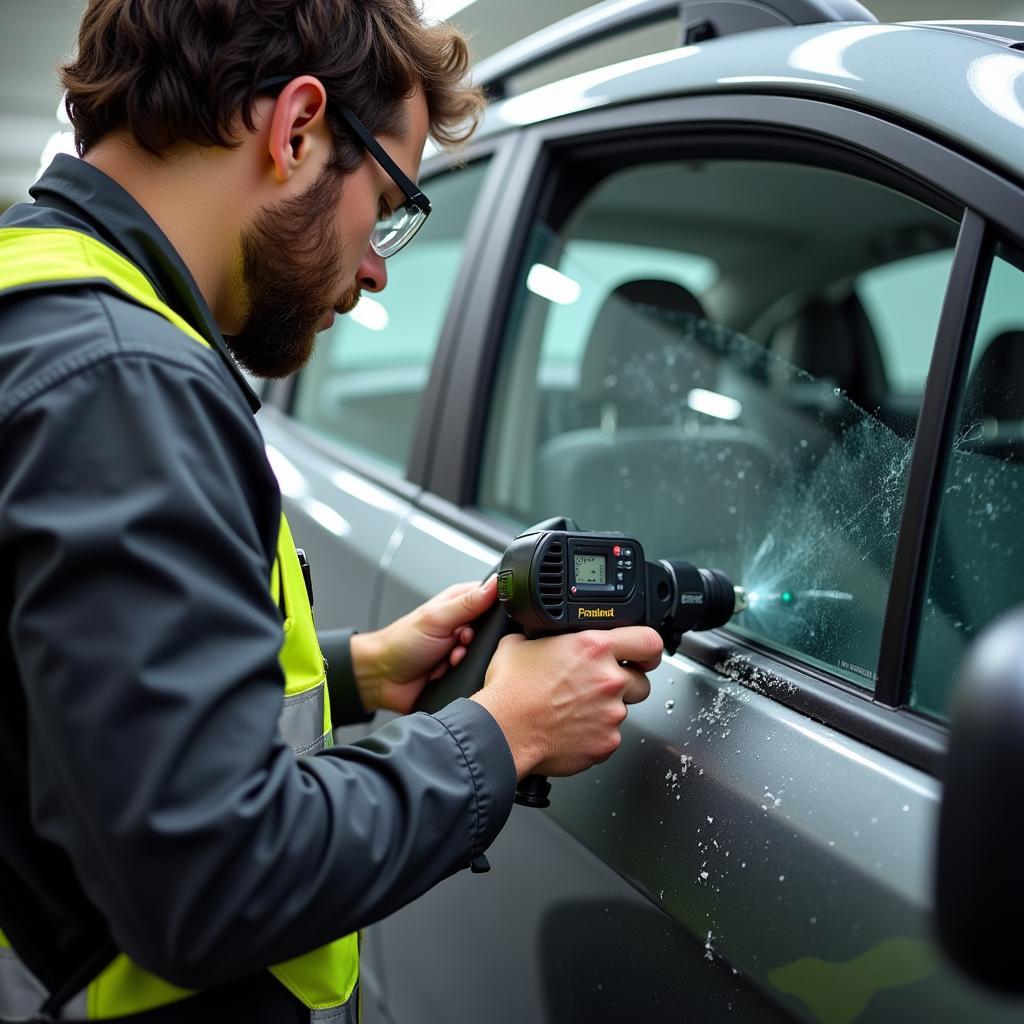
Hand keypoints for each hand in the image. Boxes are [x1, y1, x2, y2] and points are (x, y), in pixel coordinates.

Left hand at [350, 576, 497, 714]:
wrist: (382, 679)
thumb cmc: (400, 642)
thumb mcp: (437, 618)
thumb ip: (468, 602)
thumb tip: (496, 583)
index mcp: (458, 603)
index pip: (491, 598)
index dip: (494, 609)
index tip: (482, 620)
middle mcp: (461, 624)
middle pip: (491, 630)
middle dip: (477, 640)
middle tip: (460, 640)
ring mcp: (460, 648)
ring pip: (485, 654)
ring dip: (468, 658)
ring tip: (449, 658)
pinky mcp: (460, 669)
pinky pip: (476, 672)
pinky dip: (463, 672)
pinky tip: (447, 670)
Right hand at [470, 626, 660, 779]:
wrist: (502, 731)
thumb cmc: (510, 692)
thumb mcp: (520, 644)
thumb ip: (541, 636)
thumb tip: (537, 634)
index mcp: (593, 647)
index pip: (648, 641)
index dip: (649, 648)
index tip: (644, 655)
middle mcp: (608, 679)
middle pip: (642, 680)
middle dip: (626, 684)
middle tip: (598, 688)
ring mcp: (611, 713)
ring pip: (624, 710)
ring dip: (607, 710)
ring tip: (576, 711)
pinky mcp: (606, 742)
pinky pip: (610, 736)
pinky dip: (596, 734)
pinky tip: (573, 729)